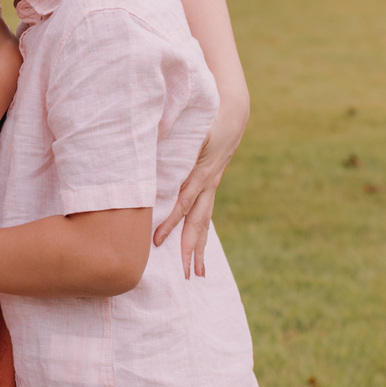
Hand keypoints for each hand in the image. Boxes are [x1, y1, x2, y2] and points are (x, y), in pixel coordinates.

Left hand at [152, 96, 246, 279]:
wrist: (233, 112)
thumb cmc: (207, 115)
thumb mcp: (191, 121)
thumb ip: (171, 127)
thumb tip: (153, 132)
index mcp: (200, 171)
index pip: (183, 202)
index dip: (170, 221)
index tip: (157, 240)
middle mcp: (208, 183)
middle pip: (197, 221)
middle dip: (189, 248)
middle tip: (183, 274)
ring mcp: (211, 185)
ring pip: (204, 222)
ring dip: (199, 248)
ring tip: (196, 274)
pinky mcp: (211, 185)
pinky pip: (205, 214)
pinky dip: (201, 234)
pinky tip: (198, 251)